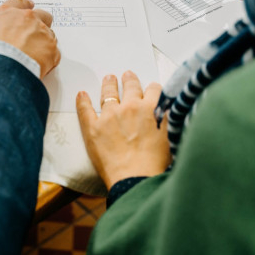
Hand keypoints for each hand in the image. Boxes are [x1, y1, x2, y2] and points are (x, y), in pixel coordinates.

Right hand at [0, 0, 60, 77]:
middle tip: (34, 35)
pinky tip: (38, 65)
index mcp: (11, 13)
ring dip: (44, 43)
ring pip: (50, 35)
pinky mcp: (52, 51)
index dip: (25, 6)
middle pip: (42, 15)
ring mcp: (43, 34)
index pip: (19, 4)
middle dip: (41, 23)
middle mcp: (29, 19)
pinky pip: (54, 54)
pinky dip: (48, 60)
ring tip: (33, 56)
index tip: (29, 5)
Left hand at [76, 71, 169, 188]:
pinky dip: (82, 100)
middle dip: (130, 80)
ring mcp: (110, 116)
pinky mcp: (93, 127)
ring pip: (109, 93)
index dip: (152, 89)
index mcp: (152, 109)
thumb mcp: (172, 136)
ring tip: (109, 79)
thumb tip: (170, 112)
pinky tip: (82, 94)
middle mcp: (130, 107)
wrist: (136, 179)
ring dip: (109, 84)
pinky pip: (85, 109)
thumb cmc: (156, 164)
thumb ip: (169, 120)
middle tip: (127, 75)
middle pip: (131, 87)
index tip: (150, 90)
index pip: (154, 90)